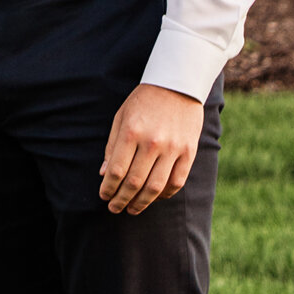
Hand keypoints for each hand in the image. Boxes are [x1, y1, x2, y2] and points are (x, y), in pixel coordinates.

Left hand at [99, 84, 203, 214]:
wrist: (178, 84)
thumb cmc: (144, 101)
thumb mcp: (121, 117)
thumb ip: (112, 146)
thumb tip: (104, 175)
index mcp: (131, 132)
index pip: (116, 170)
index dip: (108, 188)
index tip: (104, 196)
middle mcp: (152, 142)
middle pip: (134, 183)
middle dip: (121, 200)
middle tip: (114, 209)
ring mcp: (173, 148)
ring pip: (155, 187)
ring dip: (142, 203)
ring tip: (132, 209)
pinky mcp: (189, 151)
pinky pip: (177, 182)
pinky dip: (165, 194)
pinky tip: (155, 198)